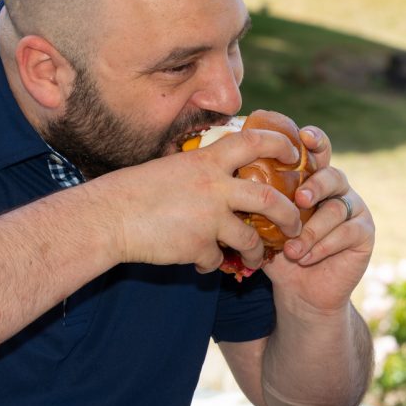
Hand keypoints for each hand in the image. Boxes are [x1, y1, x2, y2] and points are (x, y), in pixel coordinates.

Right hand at [99, 127, 303, 272]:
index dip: (279, 144)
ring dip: (258, 252)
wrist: (109, 217)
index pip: (254, 142)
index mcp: (206, 161)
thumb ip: (201, 171)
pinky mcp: (198, 246)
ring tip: (258, 258)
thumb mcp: (172, 167)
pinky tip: (203, 262)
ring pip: (251, 239)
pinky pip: (217, 259)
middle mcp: (214, 188)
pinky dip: (214, 263)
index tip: (293, 153)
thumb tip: (221, 175)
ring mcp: (208, 219)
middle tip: (296, 224)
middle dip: (289, 215)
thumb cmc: (134, 190)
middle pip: (269, 198)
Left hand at [264, 125, 374, 311]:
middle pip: (332, 175)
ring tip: (293, 250)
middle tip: (300, 199)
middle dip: (316, 185)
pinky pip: (348, 231)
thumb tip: (238, 183)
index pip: (317, 153)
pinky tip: (306, 257)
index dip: (315, 140)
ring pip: (337, 207)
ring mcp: (354, 209)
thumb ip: (262, 205)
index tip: (303, 135)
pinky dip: (324, 244)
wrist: (300, 292)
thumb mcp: (266, 227)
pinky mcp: (365, 232)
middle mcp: (336, 190)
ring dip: (312, 229)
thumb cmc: (280, 254)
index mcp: (313, 181)